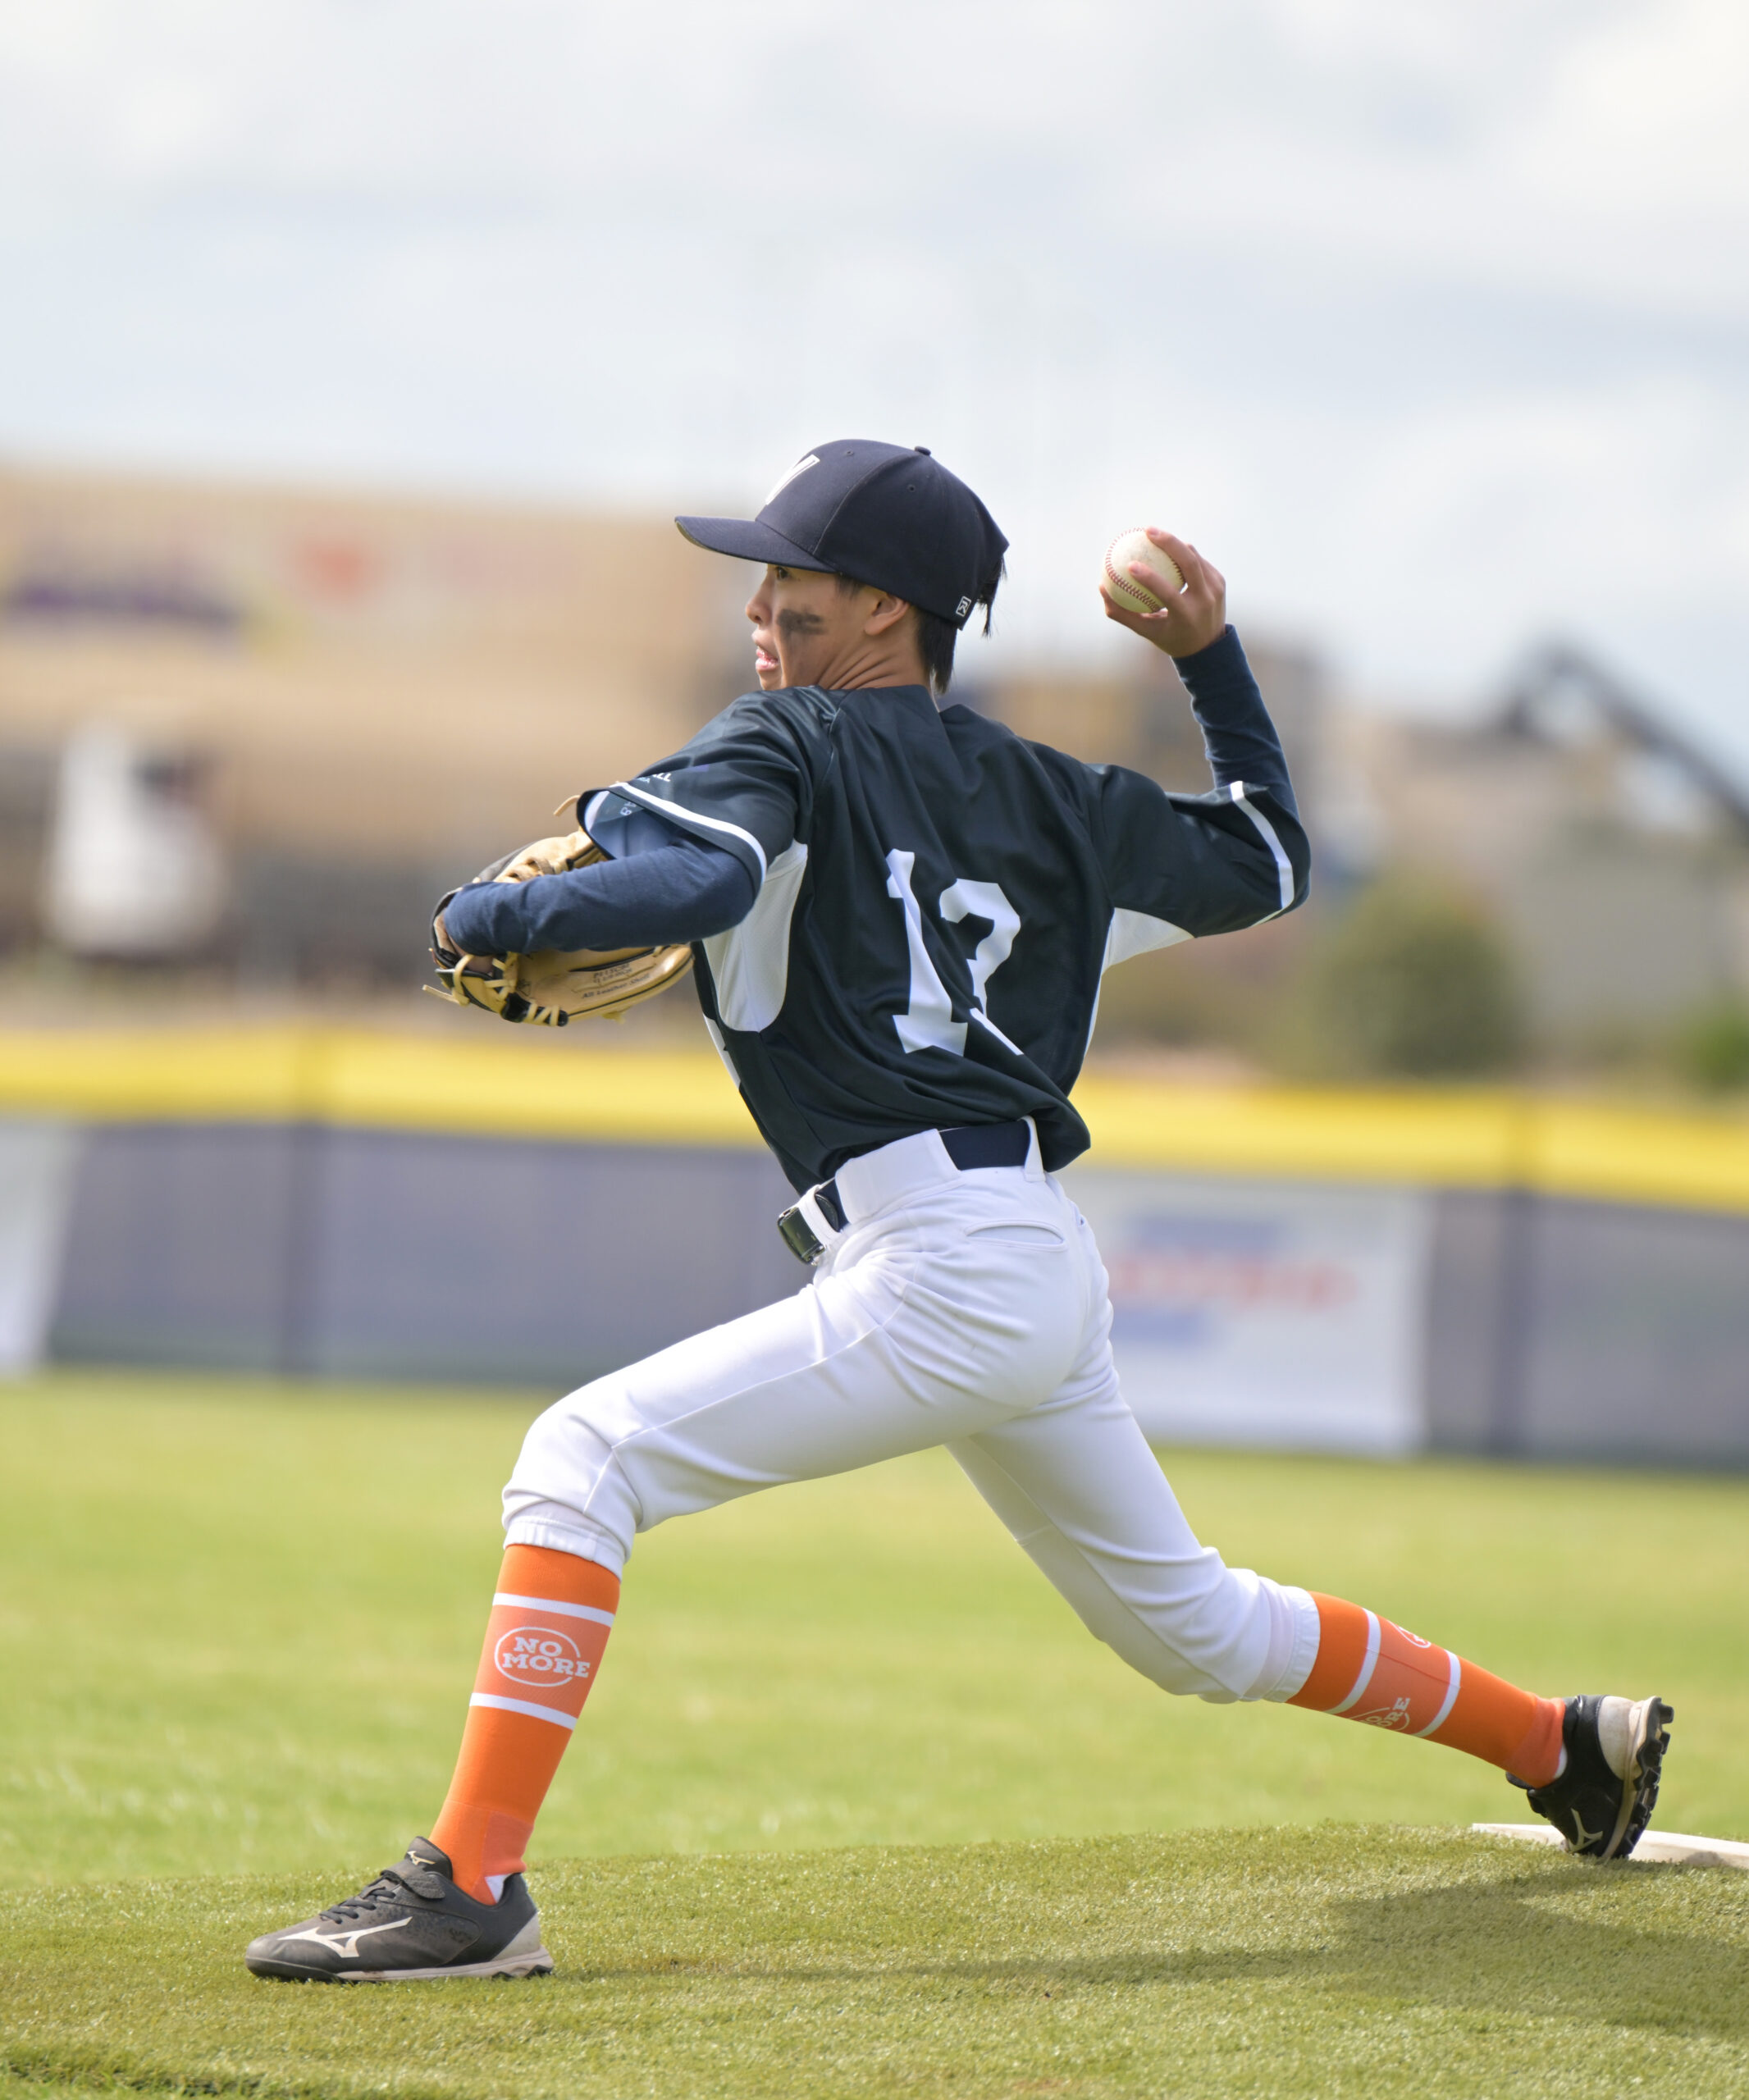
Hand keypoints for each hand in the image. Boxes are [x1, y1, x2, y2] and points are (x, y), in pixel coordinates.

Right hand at [1099, 530, 1226, 658]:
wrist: (1209, 647)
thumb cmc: (1170, 638)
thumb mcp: (1145, 630)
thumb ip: (1122, 613)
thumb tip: (1101, 587)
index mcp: (1187, 615)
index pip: (1167, 592)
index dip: (1148, 577)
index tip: (1129, 564)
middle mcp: (1205, 600)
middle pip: (1189, 562)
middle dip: (1168, 542)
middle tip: (1147, 531)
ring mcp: (1216, 589)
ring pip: (1194, 556)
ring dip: (1175, 543)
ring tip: (1155, 534)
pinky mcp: (1220, 582)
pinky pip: (1199, 561)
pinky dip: (1183, 552)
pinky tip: (1168, 546)